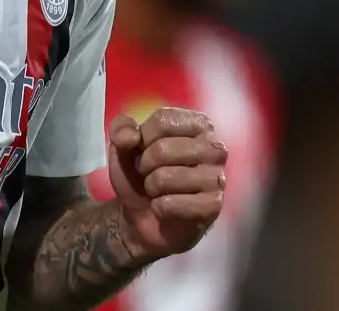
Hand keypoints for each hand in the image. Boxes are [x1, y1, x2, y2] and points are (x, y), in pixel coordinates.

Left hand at [106, 108, 226, 258]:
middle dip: (144, 166)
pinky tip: (165, 207)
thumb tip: (129, 136)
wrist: (144, 217)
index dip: (142, 139)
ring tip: (158, 190)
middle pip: (163, 149)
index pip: (163, 120)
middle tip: (149, 174)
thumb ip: (121, 129)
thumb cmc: (140, 175)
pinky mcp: (213, 205)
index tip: (143, 150)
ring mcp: (217, 176)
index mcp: (198, 124)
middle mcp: (214, 146)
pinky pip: (173, 204)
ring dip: (151, 187)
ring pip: (165, 177)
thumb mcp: (123, 147)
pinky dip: (159, 207)